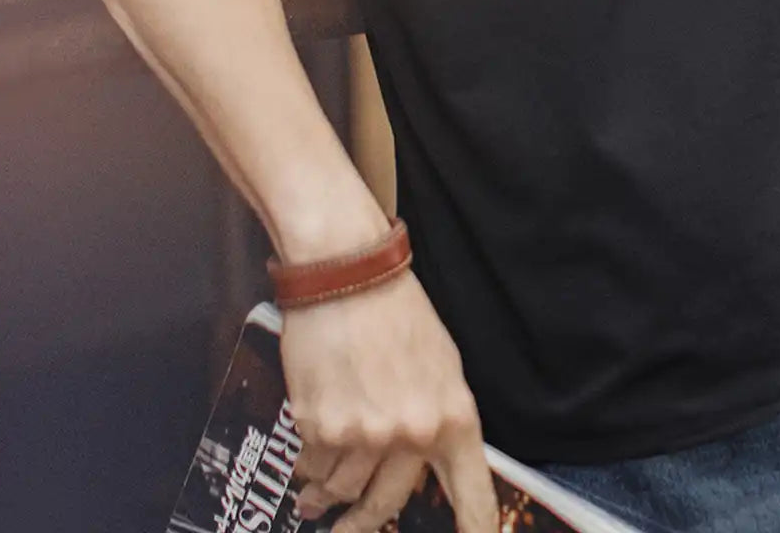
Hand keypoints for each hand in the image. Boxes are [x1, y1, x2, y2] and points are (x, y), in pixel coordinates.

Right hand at [283, 269, 499, 532]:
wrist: (347, 273)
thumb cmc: (397, 313)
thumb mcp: (441, 365)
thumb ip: (439, 419)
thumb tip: (430, 467)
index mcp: (453, 418)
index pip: (474, 496)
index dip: (475, 531)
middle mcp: (412, 435)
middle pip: (388, 506)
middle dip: (363, 526)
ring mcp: (364, 436)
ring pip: (343, 492)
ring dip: (326, 499)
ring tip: (315, 500)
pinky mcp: (320, 427)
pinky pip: (312, 469)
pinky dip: (307, 471)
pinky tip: (305, 465)